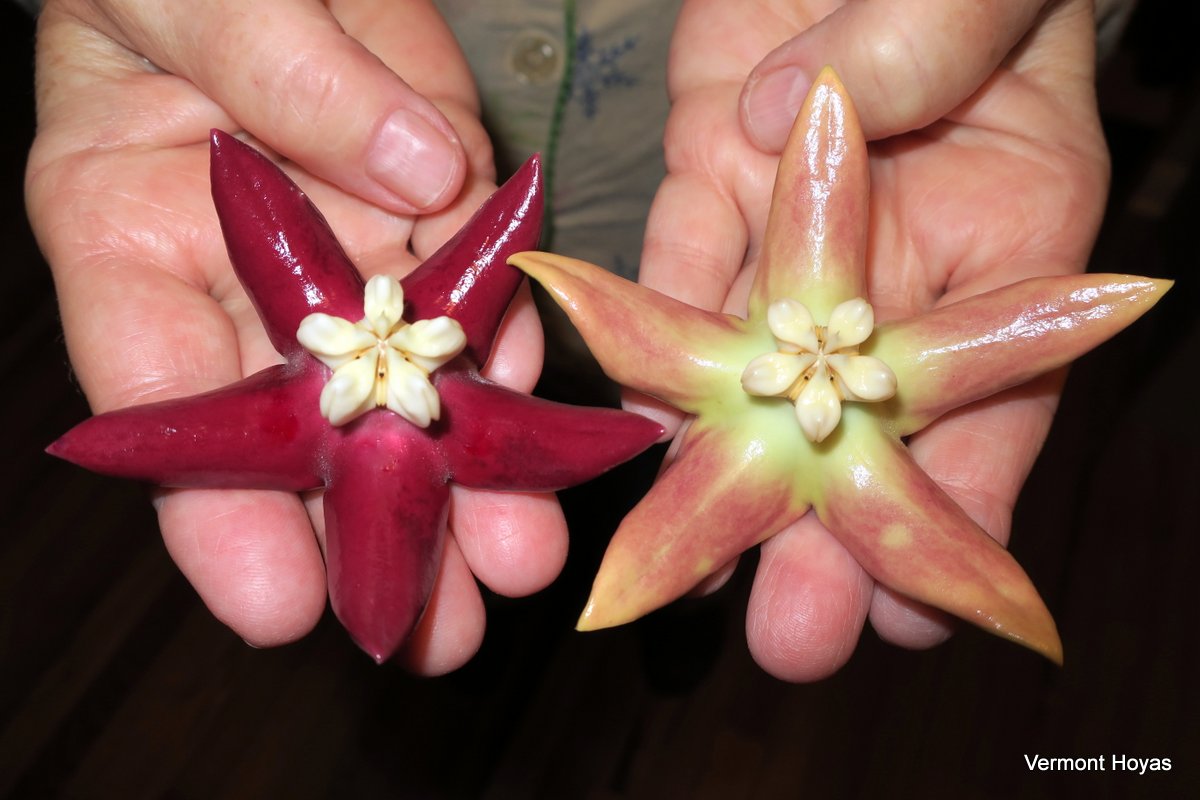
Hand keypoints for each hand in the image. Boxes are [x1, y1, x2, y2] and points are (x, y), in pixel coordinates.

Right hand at [27, 0, 564, 673]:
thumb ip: (285, 71)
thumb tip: (413, 178)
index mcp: (134, 239)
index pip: (162, 392)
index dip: (212, 506)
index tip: (274, 600)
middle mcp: (250, 284)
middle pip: (300, 432)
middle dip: (364, 534)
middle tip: (422, 631)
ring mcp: (355, 267)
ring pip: (404, 396)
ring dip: (462, 489)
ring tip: (510, 571)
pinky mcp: (441, 231)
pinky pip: (482, 310)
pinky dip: (515, 376)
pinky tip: (554, 449)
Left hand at [641, 0, 1107, 679]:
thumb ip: (922, 43)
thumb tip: (797, 108)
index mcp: (1001, 232)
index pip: (987, 393)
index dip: (958, 504)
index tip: (918, 606)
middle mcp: (889, 260)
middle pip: (852, 416)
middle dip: (819, 527)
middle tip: (793, 634)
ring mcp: (788, 229)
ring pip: (752, 370)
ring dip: (717, 472)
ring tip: (686, 579)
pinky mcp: (707, 180)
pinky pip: (670, 270)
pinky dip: (642, 345)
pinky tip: (623, 429)